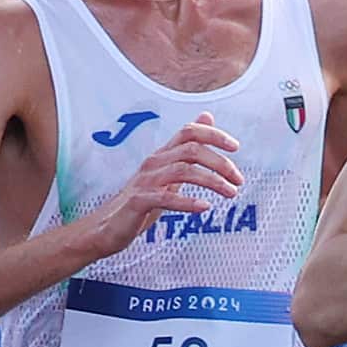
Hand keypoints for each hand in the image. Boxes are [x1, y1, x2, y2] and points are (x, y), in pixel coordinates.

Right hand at [65, 114, 242, 262]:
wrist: (107, 228)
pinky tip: (204, 207)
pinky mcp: (138, 202)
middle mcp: (153, 163)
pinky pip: (165, 198)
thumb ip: (187, 149)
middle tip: (239, 180)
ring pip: (183, 171)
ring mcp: (145, 182)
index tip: (236, 147)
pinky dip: (187, 202)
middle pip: (191, 149)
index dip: (214, 134)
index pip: (189, 132)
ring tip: (231, 193)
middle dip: (220, 162)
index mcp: (162, 155)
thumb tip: (206, 118)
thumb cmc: (142, 201)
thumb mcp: (168, 173)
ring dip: (212, 181)